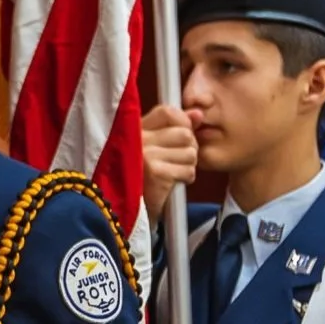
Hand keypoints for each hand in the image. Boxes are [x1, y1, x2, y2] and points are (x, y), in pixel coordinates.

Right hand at [142, 104, 200, 222]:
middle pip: (185, 133)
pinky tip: (172, 183)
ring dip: (187, 166)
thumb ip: (177, 127)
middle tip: (178, 161)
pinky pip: (188, 170)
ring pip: (191, 153)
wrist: (125, 211)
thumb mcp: (155, 147)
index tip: (181, 138)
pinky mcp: (156, 173)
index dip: (183, 123)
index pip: (168, 112)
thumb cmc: (142, 177)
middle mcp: (137, 138)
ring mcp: (146, 155)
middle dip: (189, 149)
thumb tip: (199, 114)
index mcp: (134, 129)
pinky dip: (185, 178)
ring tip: (173, 172)